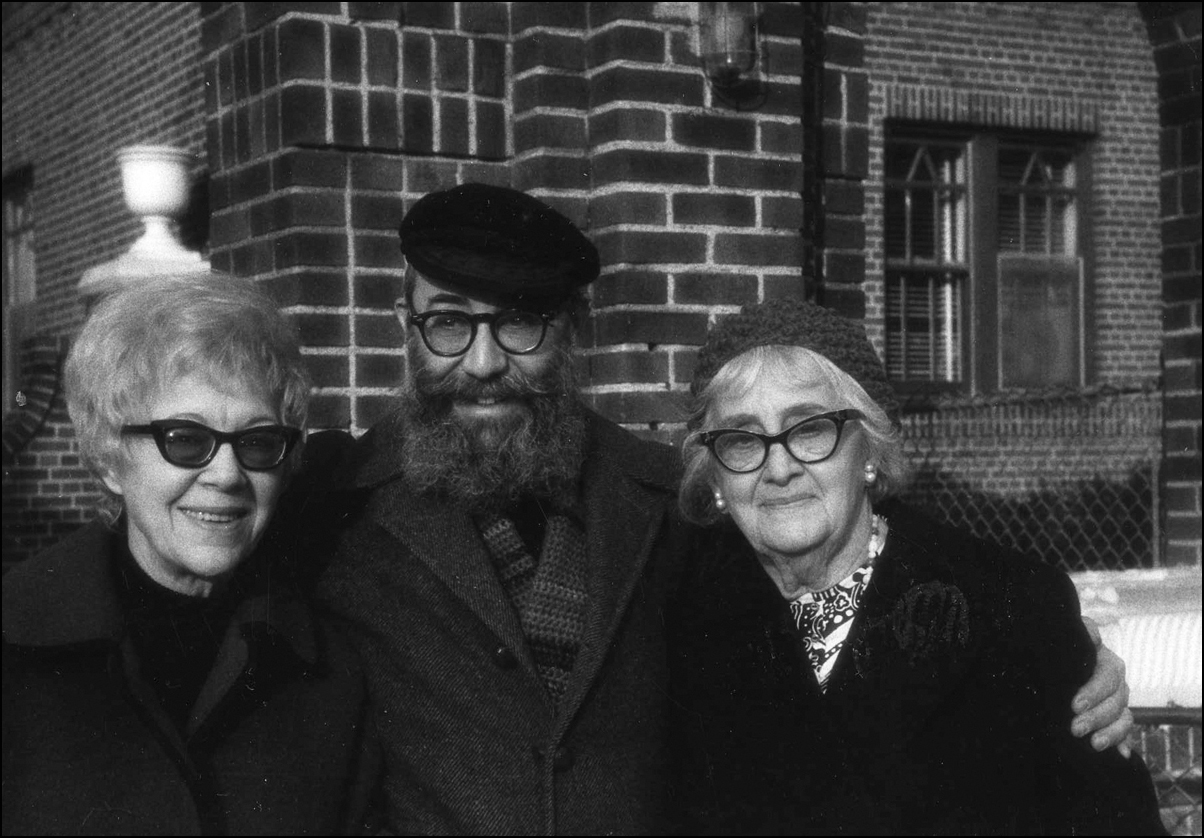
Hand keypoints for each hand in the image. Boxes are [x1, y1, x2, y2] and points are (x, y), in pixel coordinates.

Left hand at [1072, 616, 1133, 756]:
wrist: (1052, 665)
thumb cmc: (1058, 651)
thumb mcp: (1065, 640)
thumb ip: (1079, 634)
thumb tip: (1092, 635)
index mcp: (1105, 661)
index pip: (1108, 676)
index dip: (1094, 691)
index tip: (1075, 705)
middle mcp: (1116, 682)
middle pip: (1116, 700)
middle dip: (1097, 716)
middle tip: (1075, 729)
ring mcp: (1117, 701)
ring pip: (1124, 718)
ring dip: (1110, 733)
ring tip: (1093, 744)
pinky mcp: (1115, 719)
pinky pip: (1126, 733)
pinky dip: (1123, 743)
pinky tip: (1120, 755)